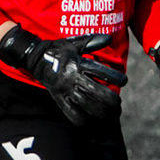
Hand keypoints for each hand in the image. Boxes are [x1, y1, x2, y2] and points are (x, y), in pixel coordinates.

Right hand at [0, 27, 127, 125]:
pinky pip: (70, 113)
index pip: (101, 72)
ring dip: (100, 111)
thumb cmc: (58, 50)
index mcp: (78, 63)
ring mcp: (65, 89)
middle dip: (110, 100)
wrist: (35, 57)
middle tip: (117, 103)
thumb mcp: (75, 44)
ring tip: (109, 114)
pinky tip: (90, 120)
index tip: (124, 81)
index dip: (115, 77)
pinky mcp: (58, 98)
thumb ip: (92, 42)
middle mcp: (72, 77)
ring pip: (86, 105)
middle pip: (96, 92)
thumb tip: (109, 38)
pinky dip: (82, 119)